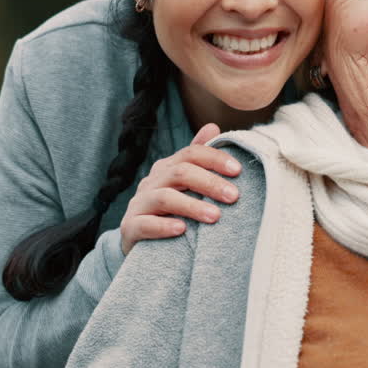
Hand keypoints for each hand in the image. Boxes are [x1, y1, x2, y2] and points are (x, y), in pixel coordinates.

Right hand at [119, 123, 240, 254]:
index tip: (238, 170)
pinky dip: (163, 226)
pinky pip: (144, 224)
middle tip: (234, 196)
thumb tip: (213, 126)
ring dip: (192, 206)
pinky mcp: (129, 227)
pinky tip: (182, 229)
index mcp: (166, 168)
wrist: (140, 241)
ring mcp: (138, 204)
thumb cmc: (171, 210)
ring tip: (215, 216)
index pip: (191, 153)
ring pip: (164, 198)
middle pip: (180, 173)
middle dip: (209, 182)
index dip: (215, 158)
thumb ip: (198, 158)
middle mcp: (151, 182)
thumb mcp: (185, 183)